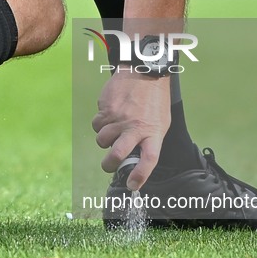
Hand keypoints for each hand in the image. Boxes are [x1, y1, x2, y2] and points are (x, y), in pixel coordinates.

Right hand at [92, 67, 170, 190]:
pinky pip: (96, 125)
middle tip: (108, 165)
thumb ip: (149, 140)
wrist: (144, 71)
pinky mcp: (106, 109)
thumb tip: (134, 161)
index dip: (140, 176)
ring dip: (104, 140)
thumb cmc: (154, 101)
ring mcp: (119, 117)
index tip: (132, 186)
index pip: (149, 160)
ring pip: (102, 140)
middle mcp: (136, 127)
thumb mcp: (160, 122)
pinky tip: (110, 115)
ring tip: (113, 130)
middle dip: (109, 165)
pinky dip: (100, 124)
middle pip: (117, 154)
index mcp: (153, 132)